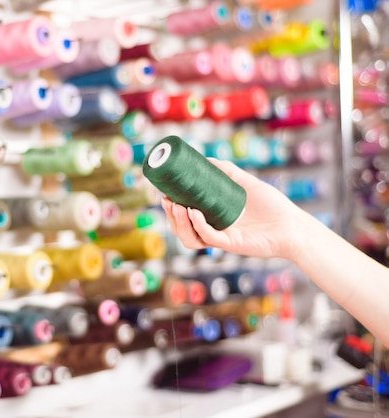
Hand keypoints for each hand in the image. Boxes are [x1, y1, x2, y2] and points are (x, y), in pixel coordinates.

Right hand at [161, 158, 307, 259]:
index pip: (185, 219)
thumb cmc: (272, 206)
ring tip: (175, 206)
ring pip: (190, 238)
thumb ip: (228, 172)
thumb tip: (206, 159)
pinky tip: (193, 212)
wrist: (294, 224)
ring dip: (179, 223)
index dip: (172, 209)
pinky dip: (198, 225)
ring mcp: (222, 239)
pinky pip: (209, 237)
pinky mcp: (232, 244)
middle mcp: (215, 232)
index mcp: (214, 220)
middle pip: (183, 230)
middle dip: (171, 216)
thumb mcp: (246, 183)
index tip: (164, 193)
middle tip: (167, 199)